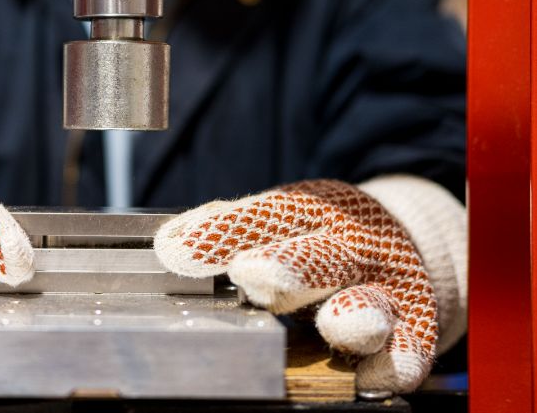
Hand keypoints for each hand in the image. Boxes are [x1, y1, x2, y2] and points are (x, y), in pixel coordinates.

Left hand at [154, 180, 436, 392]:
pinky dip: (392, 365)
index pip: (265, 216)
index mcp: (313, 210)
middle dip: (289, 268)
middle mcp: (352, 245)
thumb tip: (172, 243)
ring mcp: (387, 288)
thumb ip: (230, 230)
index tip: (178, 249)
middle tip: (252, 274)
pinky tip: (373, 376)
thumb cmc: (315, 237)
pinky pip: (407, 353)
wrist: (390, 245)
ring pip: (370, 305)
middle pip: (320, 257)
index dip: (222, 232)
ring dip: (354, 317)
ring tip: (338, 325)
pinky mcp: (414, 329)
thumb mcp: (279, 220)